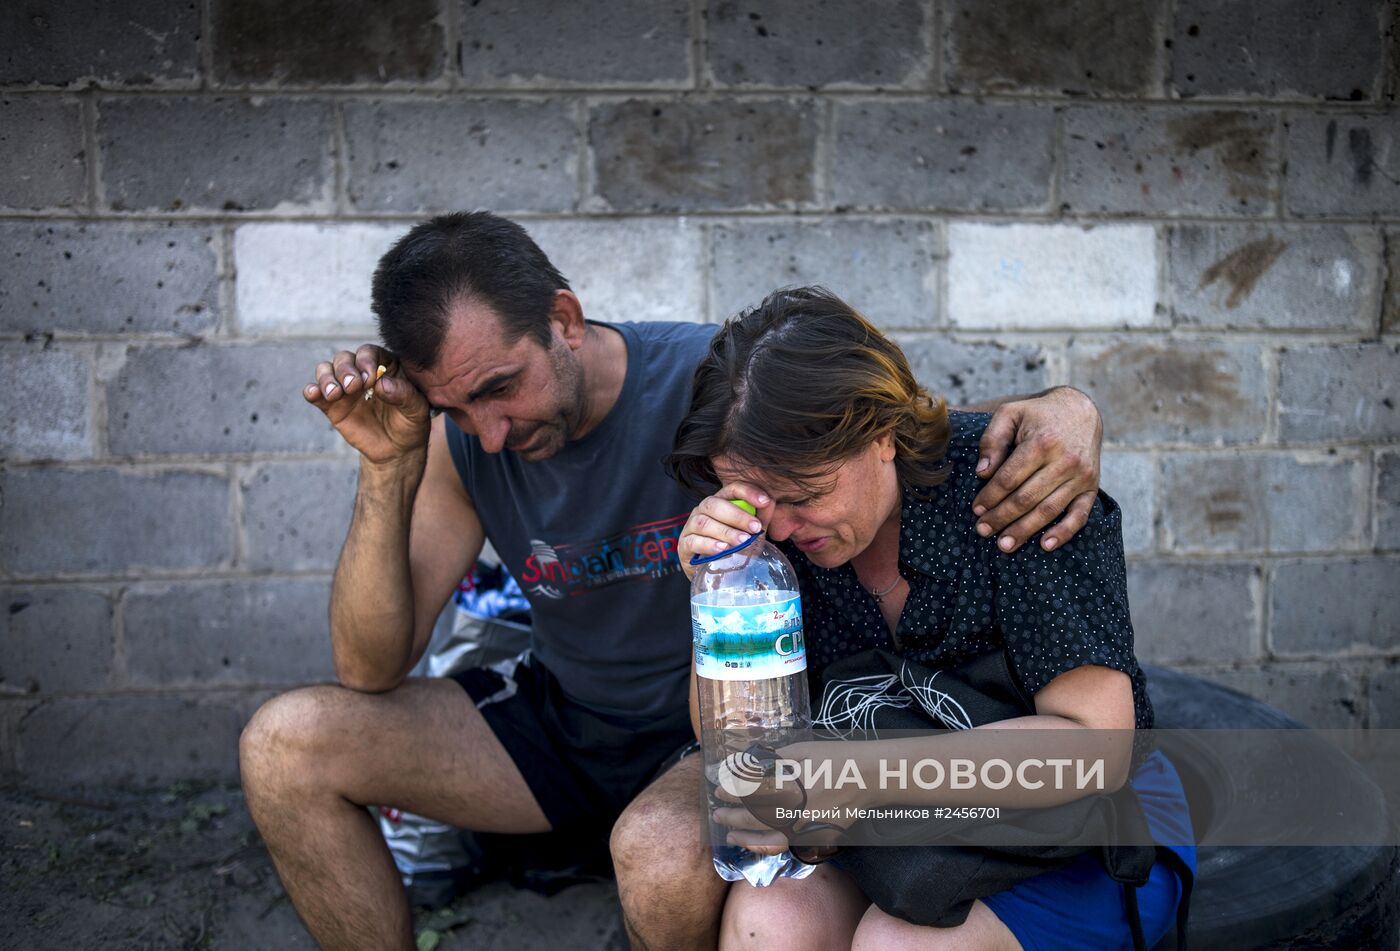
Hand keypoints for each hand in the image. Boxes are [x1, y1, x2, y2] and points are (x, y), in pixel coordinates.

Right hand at [303, 345, 431, 464]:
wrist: (397, 449)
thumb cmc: (410, 423)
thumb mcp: (416, 409)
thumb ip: (403, 394)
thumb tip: (381, 384)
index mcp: (384, 366)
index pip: (370, 353)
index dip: (366, 361)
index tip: (370, 378)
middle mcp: (361, 372)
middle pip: (345, 358)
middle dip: (345, 369)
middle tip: (353, 386)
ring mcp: (345, 388)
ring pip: (326, 370)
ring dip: (327, 378)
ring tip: (335, 394)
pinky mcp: (331, 405)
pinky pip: (316, 393)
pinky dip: (311, 391)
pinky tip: (313, 393)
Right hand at [677, 484, 769, 580]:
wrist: (718, 575)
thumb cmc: (735, 549)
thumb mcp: (751, 534)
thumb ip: (761, 518)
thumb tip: (769, 502)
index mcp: (720, 502)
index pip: (731, 489)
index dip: (748, 492)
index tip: (764, 501)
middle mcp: (702, 510)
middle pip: (714, 504)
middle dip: (737, 515)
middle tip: (755, 528)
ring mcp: (690, 527)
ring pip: (703, 522)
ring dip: (725, 531)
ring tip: (742, 541)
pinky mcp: (684, 546)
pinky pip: (693, 541)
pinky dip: (709, 545)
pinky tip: (722, 549)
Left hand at [712, 741, 857, 855]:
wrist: (869, 776)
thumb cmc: (834, 758)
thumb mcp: (801, 750)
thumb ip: (771, 761)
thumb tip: (742, 767)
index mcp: (793, 786)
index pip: (752, 793)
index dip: (732, 792)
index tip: (718, 790)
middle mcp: (799, 812)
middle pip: (757, 819)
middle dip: (733, 817)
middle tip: (717, 814)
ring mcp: (810, 829)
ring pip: (770, 841)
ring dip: (747, 840)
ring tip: (730, 836)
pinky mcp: (819, 838)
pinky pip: (788, 846)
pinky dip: (768, 846)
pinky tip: (756, 842)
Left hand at [972, 386, 1101, 553]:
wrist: (1081, 411)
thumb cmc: (1038, 415)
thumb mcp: (1010, 414)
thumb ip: (992, 440)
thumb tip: (982, 472)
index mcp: (1041, 442)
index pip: (1009, 478)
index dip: (990, 497)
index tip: (976, 510)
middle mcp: (1064, 461)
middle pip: (1026, 498)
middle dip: (1001, 517)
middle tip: (983, 530)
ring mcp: (1081, 476)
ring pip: (1048, 510)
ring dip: (1024, 531)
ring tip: (1004, 545)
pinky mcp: (1092, 487)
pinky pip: (1079, 515)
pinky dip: (1063, 533)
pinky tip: (1044, 546)